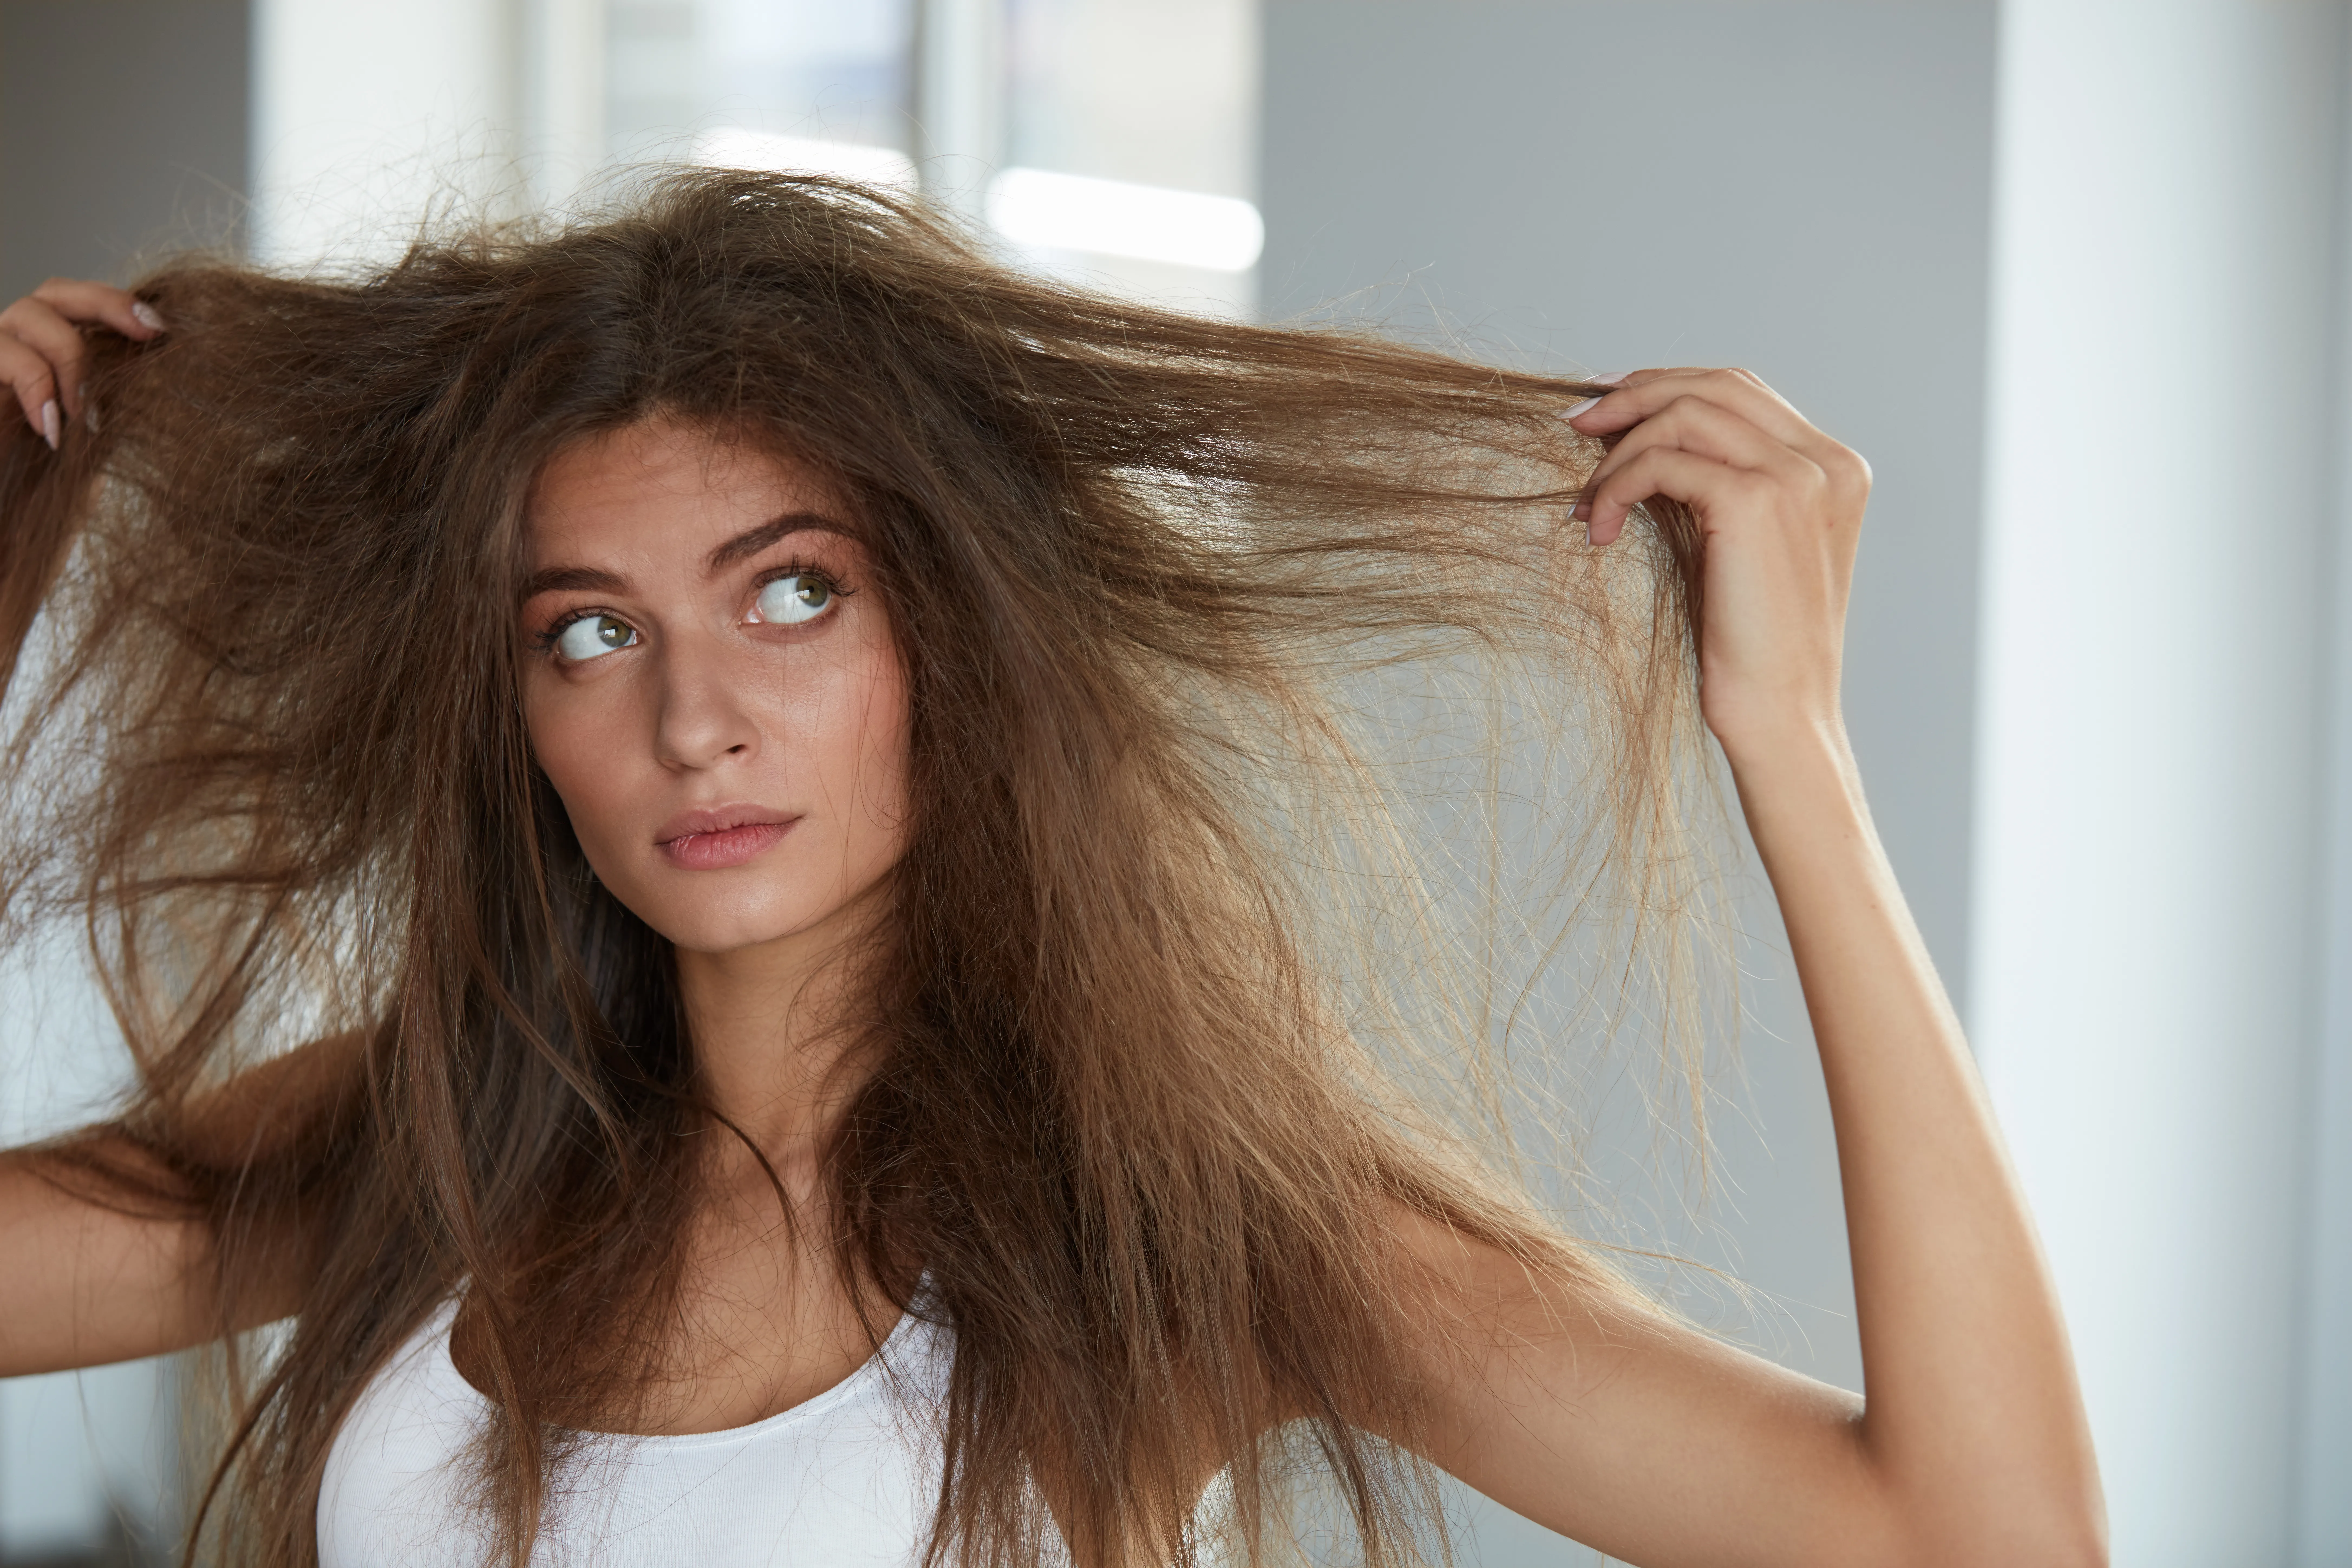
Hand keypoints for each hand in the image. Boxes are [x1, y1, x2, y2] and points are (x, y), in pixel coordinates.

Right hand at [1, 279, 165, 449]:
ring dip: (72, 360)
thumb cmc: (43, 464)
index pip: (85, 300)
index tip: (162, 327)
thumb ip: (117, 397)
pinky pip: (5, 356)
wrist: (0, 495)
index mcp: (52, 340)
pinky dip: (36, 389)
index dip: (121, 303)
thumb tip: (163, 376)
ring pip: (31, 314)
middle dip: (107, 303)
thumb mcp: (92, 428)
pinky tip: (51, 429)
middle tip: (147, 332)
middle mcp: (20, 334)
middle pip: (58, 290)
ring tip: (85, 417)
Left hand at [1564, 368, 1869, 758]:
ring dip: (1618, 450)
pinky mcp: (1755, 501)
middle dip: (1636, 395)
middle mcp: (1824, 462)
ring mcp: (1796, 477)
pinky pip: (1661, 462)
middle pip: (1715, 385)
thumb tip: (1642, 438)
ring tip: (1586, 501)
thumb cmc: (1751, 641)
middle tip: (1579, 424)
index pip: (1741, 392)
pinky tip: (1598, 527)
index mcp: (1832, 467)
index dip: (1668, 386)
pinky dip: (1616, 486)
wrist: (1781, 711)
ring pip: (1682, 416)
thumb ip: (1717, 483)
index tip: (1610, 410)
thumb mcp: (1740, 545)